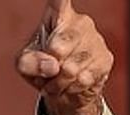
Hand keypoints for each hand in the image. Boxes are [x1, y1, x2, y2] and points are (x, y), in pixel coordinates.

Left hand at [16, 0, 112, 114]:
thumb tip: (52, 65)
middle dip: (49, 66)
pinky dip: (71, 88)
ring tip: (56, 81)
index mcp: (58, 16)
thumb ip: (29, 62)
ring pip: (71, 67)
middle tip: (48, 71)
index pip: (59, 1)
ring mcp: (95, 40)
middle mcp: (80, 23)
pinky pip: (84, 78)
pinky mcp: (105, 59)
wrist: (64, 90)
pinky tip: (70, 85)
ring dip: (58, 82)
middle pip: (60, 45)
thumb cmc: (42, 68)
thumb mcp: (25, 65)